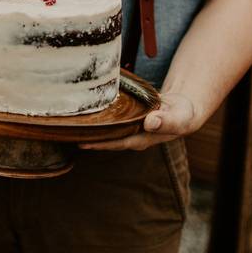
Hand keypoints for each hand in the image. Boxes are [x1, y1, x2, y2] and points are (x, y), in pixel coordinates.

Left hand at [78, 93, 202, 150]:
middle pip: (106, 139)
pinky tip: (85, 113)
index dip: (100, 143)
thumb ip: (167, 121)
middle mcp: (132, 136)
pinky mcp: (128, 119)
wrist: (184, 109)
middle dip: (88, 138)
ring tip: (70, 125)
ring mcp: (129, 128)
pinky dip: (98, 118)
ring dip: (90, 129)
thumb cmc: (183, 114)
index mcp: (142, 139)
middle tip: (67, 133)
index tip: (83, 141)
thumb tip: (150, 122)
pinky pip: (110, 121)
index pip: (116, 143)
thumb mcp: (179, 117)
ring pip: (106, 131)